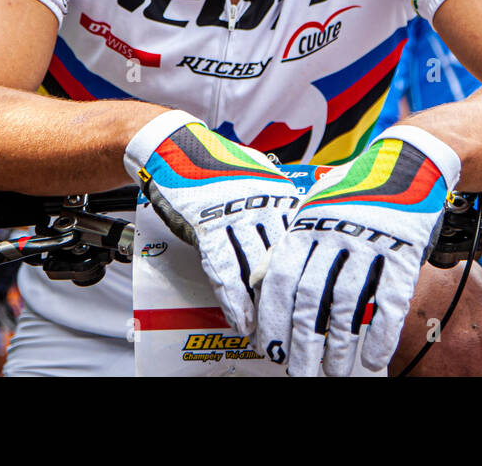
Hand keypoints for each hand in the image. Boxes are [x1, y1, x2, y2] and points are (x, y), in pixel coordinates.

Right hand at [123, 110, 298, 335]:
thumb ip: (279, 199)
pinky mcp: (207, 227)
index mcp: (280, 193)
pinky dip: (232, 300)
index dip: (302, 277)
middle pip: (281, 261)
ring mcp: (235, 217)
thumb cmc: (215, 161)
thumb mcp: (260, 172)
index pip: (299, 244)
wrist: (174, 148)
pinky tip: (239, 319)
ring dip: (260, 307)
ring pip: (254, 272)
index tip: (307, 301)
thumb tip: (299, 226)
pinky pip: (224, 271)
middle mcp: (263, 204)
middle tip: (291, 326)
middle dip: (286, 298)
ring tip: (267, 333)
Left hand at [255, 125, 459, 376]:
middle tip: (300, 372)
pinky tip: (374, 357)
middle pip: (312, 299)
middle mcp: (334, 233)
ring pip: (348, 304)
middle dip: (303, 344)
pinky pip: (391, 300)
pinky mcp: (404, 250)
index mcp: (307, 224)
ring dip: (340, 346)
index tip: (270, 348)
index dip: (274, 318)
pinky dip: (382, 334)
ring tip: (335, 371)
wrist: (407, 162)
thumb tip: (262, 286)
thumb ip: (291, 246)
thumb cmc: (355, 192)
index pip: (282, 280)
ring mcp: (370, 241)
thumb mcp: (313, 209)